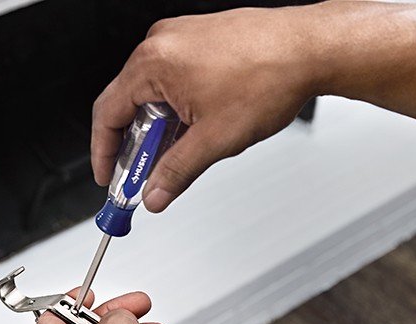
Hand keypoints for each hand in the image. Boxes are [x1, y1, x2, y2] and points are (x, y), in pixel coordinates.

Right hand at [91, 7, 322, 212]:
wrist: (310, 49)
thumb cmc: (270, 76)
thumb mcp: (214, 140)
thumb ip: (176, 172)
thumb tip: (155, 194)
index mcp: (154, 63)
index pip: (108, 114)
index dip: (105, 153)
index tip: (109, 176)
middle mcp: (162, 44)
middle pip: (128, 103)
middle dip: (135, 145)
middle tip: (144, 176)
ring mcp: (181, 38)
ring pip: (153, 92)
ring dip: (159, 128)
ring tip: (178, 154)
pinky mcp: (200, 39)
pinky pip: (173, 78)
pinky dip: (176, 108)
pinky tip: (194, 129)